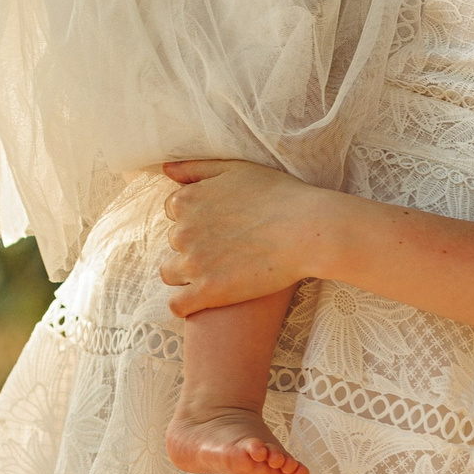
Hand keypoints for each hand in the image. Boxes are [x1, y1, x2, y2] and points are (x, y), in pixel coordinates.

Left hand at [157, 159, 328, 316]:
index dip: (195, 217)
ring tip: (216, 273)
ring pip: (170, 273)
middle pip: (174, 242)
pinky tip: (203, 300)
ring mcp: (193, 263)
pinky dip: (186, 304)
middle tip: (226, 247)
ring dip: (186, 274)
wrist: (307, 230)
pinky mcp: (208, 292)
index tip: (218, 224)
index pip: (173, 212)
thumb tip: (166, 170)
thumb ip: (196, 168)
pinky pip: (178, 305)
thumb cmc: (278, 195)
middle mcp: (182, 231)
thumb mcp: (235, 168)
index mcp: (186, 200)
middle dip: (194, 244)